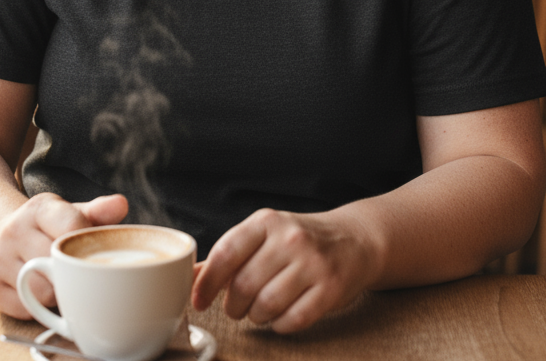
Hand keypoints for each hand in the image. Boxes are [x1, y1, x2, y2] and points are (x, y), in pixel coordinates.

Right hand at [0, 192, 128, 316]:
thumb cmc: (47, 227)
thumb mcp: (70, 212)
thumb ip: (97, 211)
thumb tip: (121, 204)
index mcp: (38, 208)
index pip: (71, 227)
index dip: (88, 244)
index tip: (93, 251)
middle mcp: (13, 230)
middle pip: (57, 264)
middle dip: (73, 272)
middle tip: (78, 270)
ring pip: (42, 291)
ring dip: (58, 293)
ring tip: (60, 280)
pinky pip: (25, 308)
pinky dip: (38, 306)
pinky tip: (40, 289)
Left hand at [191, 208, 374, 333]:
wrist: (354, 240)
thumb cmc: (299, 240)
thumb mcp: (264, 235)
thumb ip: (229, 255)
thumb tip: (192, 277)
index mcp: (266, 222)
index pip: (226, 252)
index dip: (207, 282)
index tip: (198, 301)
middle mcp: (289, 238)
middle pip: (244, 285)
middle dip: (234, 305)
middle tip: (237, 307)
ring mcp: (312, 263)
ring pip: (266, 306)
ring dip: (257, 316)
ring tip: (260, 310)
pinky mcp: (330, 288)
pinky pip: (293, 320)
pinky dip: (280, 325)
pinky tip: (282, 314)